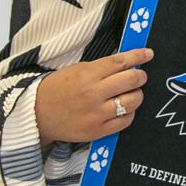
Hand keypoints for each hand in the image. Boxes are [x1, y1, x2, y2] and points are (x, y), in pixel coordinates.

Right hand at [34, 48, 153, 147]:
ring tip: (131, 93)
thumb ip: (102, 67)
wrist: (37, 114)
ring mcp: (97, 114)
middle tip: (139, 76)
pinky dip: (129, 113)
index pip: (121, 62)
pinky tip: (124, 108)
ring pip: (133, 101)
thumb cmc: (58, 88)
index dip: (139, 56)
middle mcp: (94, 94)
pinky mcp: (98, 131)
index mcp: (87, 74)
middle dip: (140, 76)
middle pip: (131, 80)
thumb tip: (128, 62)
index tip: (148, 54)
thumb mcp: (77, 70)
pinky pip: (126, 121)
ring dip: (137, 94)